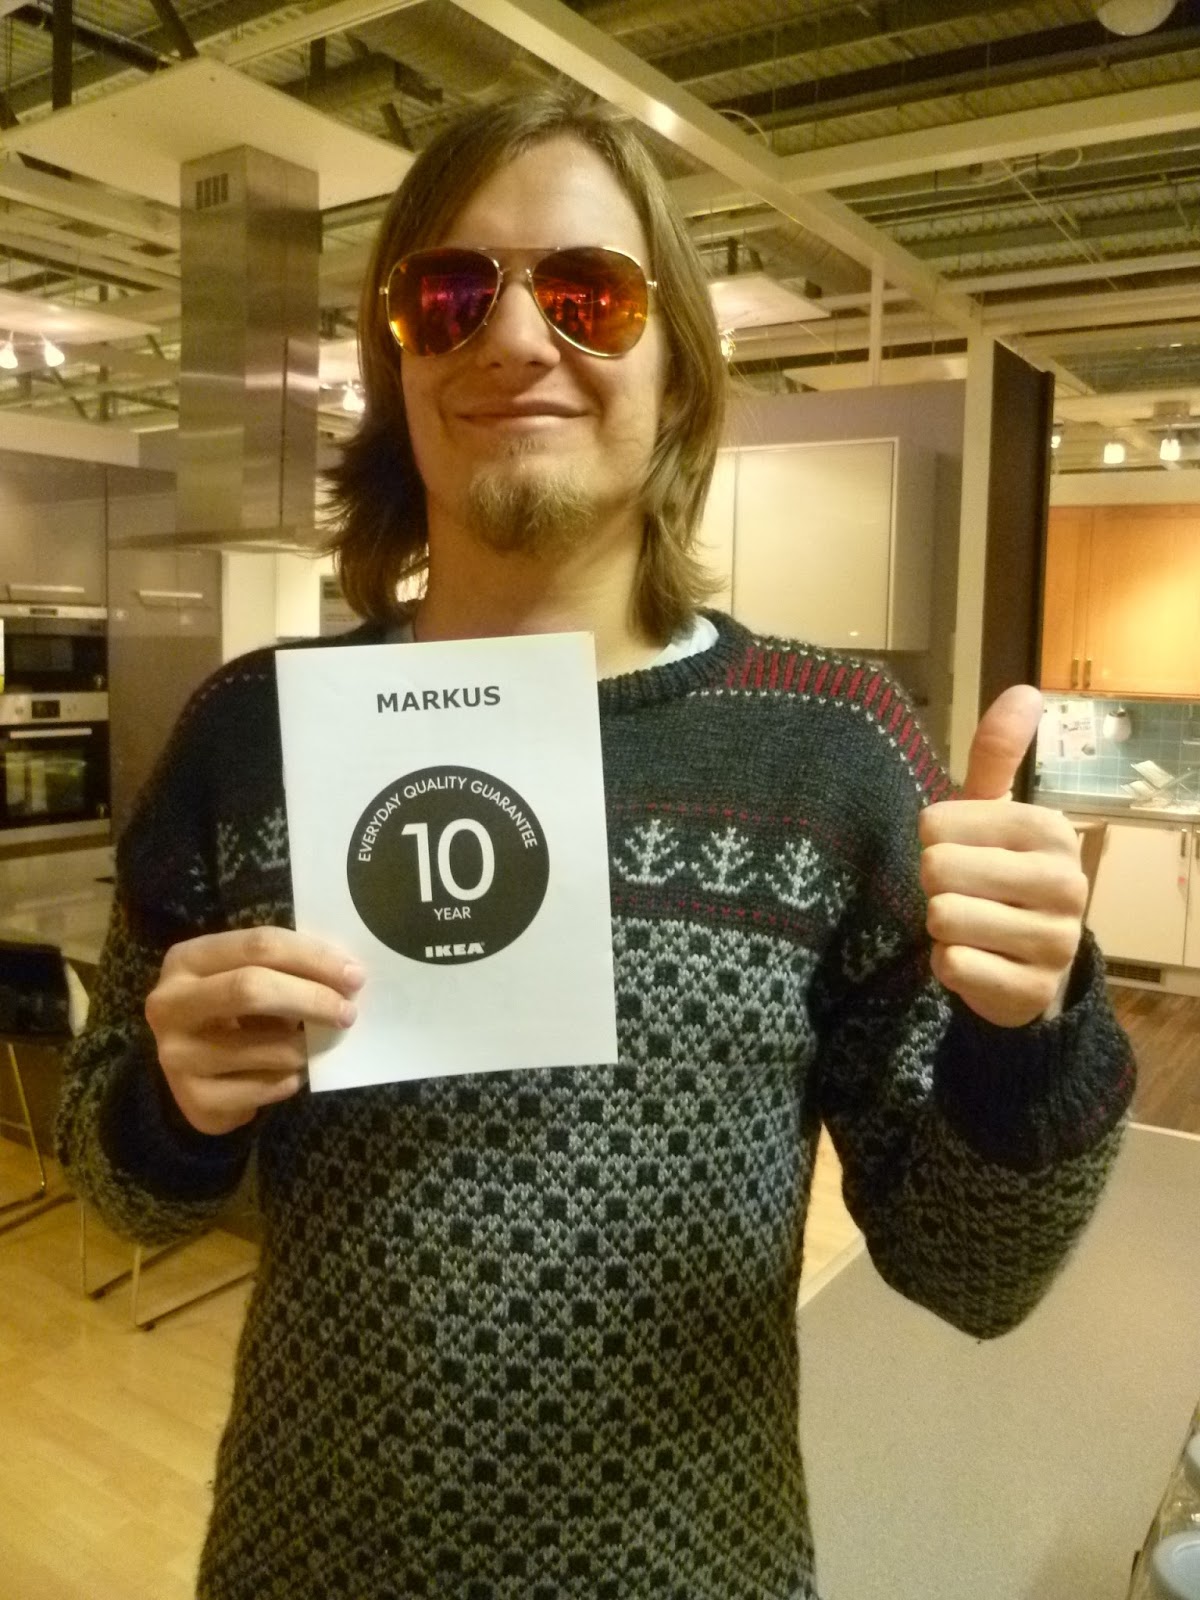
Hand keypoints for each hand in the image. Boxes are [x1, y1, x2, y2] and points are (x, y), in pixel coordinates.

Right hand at [145, 927, 363, 1134]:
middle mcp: (169, 1005)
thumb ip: (286, 970)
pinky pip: (267, 1088)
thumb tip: (346, 978)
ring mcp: (176, 1056)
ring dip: (306, 1048)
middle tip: (348, 1012)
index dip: (312, 958)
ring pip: (268, 1048)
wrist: (194, 1074)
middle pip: (251, 989)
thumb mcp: (249, 979)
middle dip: (312, 998)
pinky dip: (291, 1080)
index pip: (258, 945)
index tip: (354, 974)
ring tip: (312, 1045)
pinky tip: (287, 1073)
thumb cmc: (233, 1014)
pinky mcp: (194, 1099)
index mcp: (186, 960)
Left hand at [918, 685, 1087, 1027]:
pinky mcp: (1031, 989)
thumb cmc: (1000, 874)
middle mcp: (1064, 883)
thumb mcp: (995, 813)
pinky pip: (953, 966)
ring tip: (971, 926)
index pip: (935, 825)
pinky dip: (948, 965)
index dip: (932, 843)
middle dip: (934, 885)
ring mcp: (1054, 941)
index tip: (964, 854)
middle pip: (936, 870)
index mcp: (1047, 830)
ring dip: (940, 927)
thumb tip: (1025, 688)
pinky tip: (975, 960)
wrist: (1031, 965)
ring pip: (944, 919)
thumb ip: (998, 754)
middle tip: (963, 893)